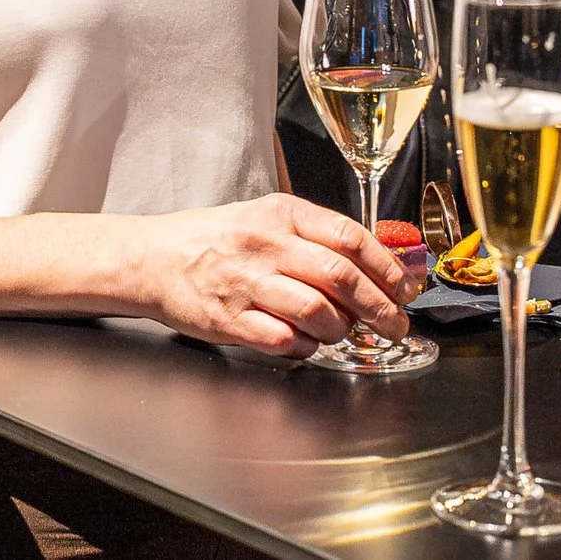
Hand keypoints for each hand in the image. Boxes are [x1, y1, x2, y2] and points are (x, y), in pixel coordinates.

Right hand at [133, 195, 416, 358]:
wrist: (154, 258)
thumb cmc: (218, 239)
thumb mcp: (268, 218)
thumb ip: (316, 236)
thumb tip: (375, 264)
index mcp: (282, 214)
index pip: (349, 237)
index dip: (386, 266)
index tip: (406, 288)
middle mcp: (266, 245)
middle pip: (340, 276)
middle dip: (379, 306)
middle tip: (395, 324)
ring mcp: (247, 283)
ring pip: (316, 310)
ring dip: (341, 328)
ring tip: (343, 331)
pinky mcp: (229, 320)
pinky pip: (283, 340)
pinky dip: (307, 347)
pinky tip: (309, 342)